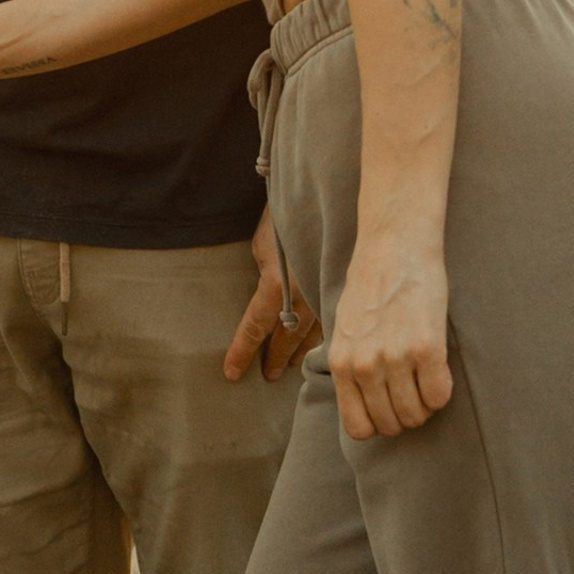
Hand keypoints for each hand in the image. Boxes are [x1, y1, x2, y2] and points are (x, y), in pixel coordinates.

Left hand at [224, 209, 319, 381]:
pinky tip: (320, 345)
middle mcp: (302, 298)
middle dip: (274, 358)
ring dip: (298, 351)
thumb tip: (266, 298)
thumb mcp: (262, 247)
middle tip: (267, 375)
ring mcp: (325, 296)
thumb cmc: (284, 218)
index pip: (254, 328)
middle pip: (286, 339)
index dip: (241, 351)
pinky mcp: (342, 291)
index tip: (231, 372)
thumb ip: (264, 277)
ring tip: (289, 364)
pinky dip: (321, 336)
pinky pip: (331, 322)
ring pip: (311, 336)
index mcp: (275, 287)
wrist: (325, 198)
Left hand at [327, 230, 453, 438]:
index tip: (387, 410)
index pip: (358, 427)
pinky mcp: (427, 348)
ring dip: (424, 406)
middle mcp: (365, 365)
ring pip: (416, 414)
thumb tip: (362, 402)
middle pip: (390, 424)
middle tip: (410, 393)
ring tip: (423, 381)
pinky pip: (439, 396)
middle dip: (404, 416)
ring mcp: (396, 358)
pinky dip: (442, 391)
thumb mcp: (345, 330)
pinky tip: (438, 370)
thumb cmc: (369, 288)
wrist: (394, 249)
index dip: (377, 426)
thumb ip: (351, 365)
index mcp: (342, 363)